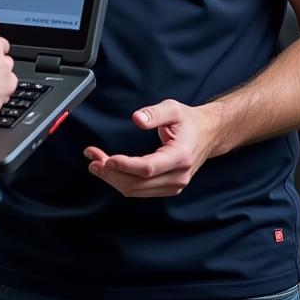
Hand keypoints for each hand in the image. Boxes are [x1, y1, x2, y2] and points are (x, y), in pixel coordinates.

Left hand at [84, 99, 217, 197]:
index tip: (106, 159)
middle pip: (137, 183)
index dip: (125, 165)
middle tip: (92, 157)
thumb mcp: (173, 109)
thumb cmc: (189, 121)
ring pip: (136, 190)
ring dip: (112, 178)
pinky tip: (108, 169)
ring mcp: (174, 185)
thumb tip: (137, 118)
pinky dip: (121, 180)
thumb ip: (155, 113)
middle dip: (111, 172)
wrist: (207, 135)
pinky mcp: (167, 188)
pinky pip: (139, 190)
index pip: (148, 168)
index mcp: (180, 156)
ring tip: (95, 161)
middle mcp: (178, 176)